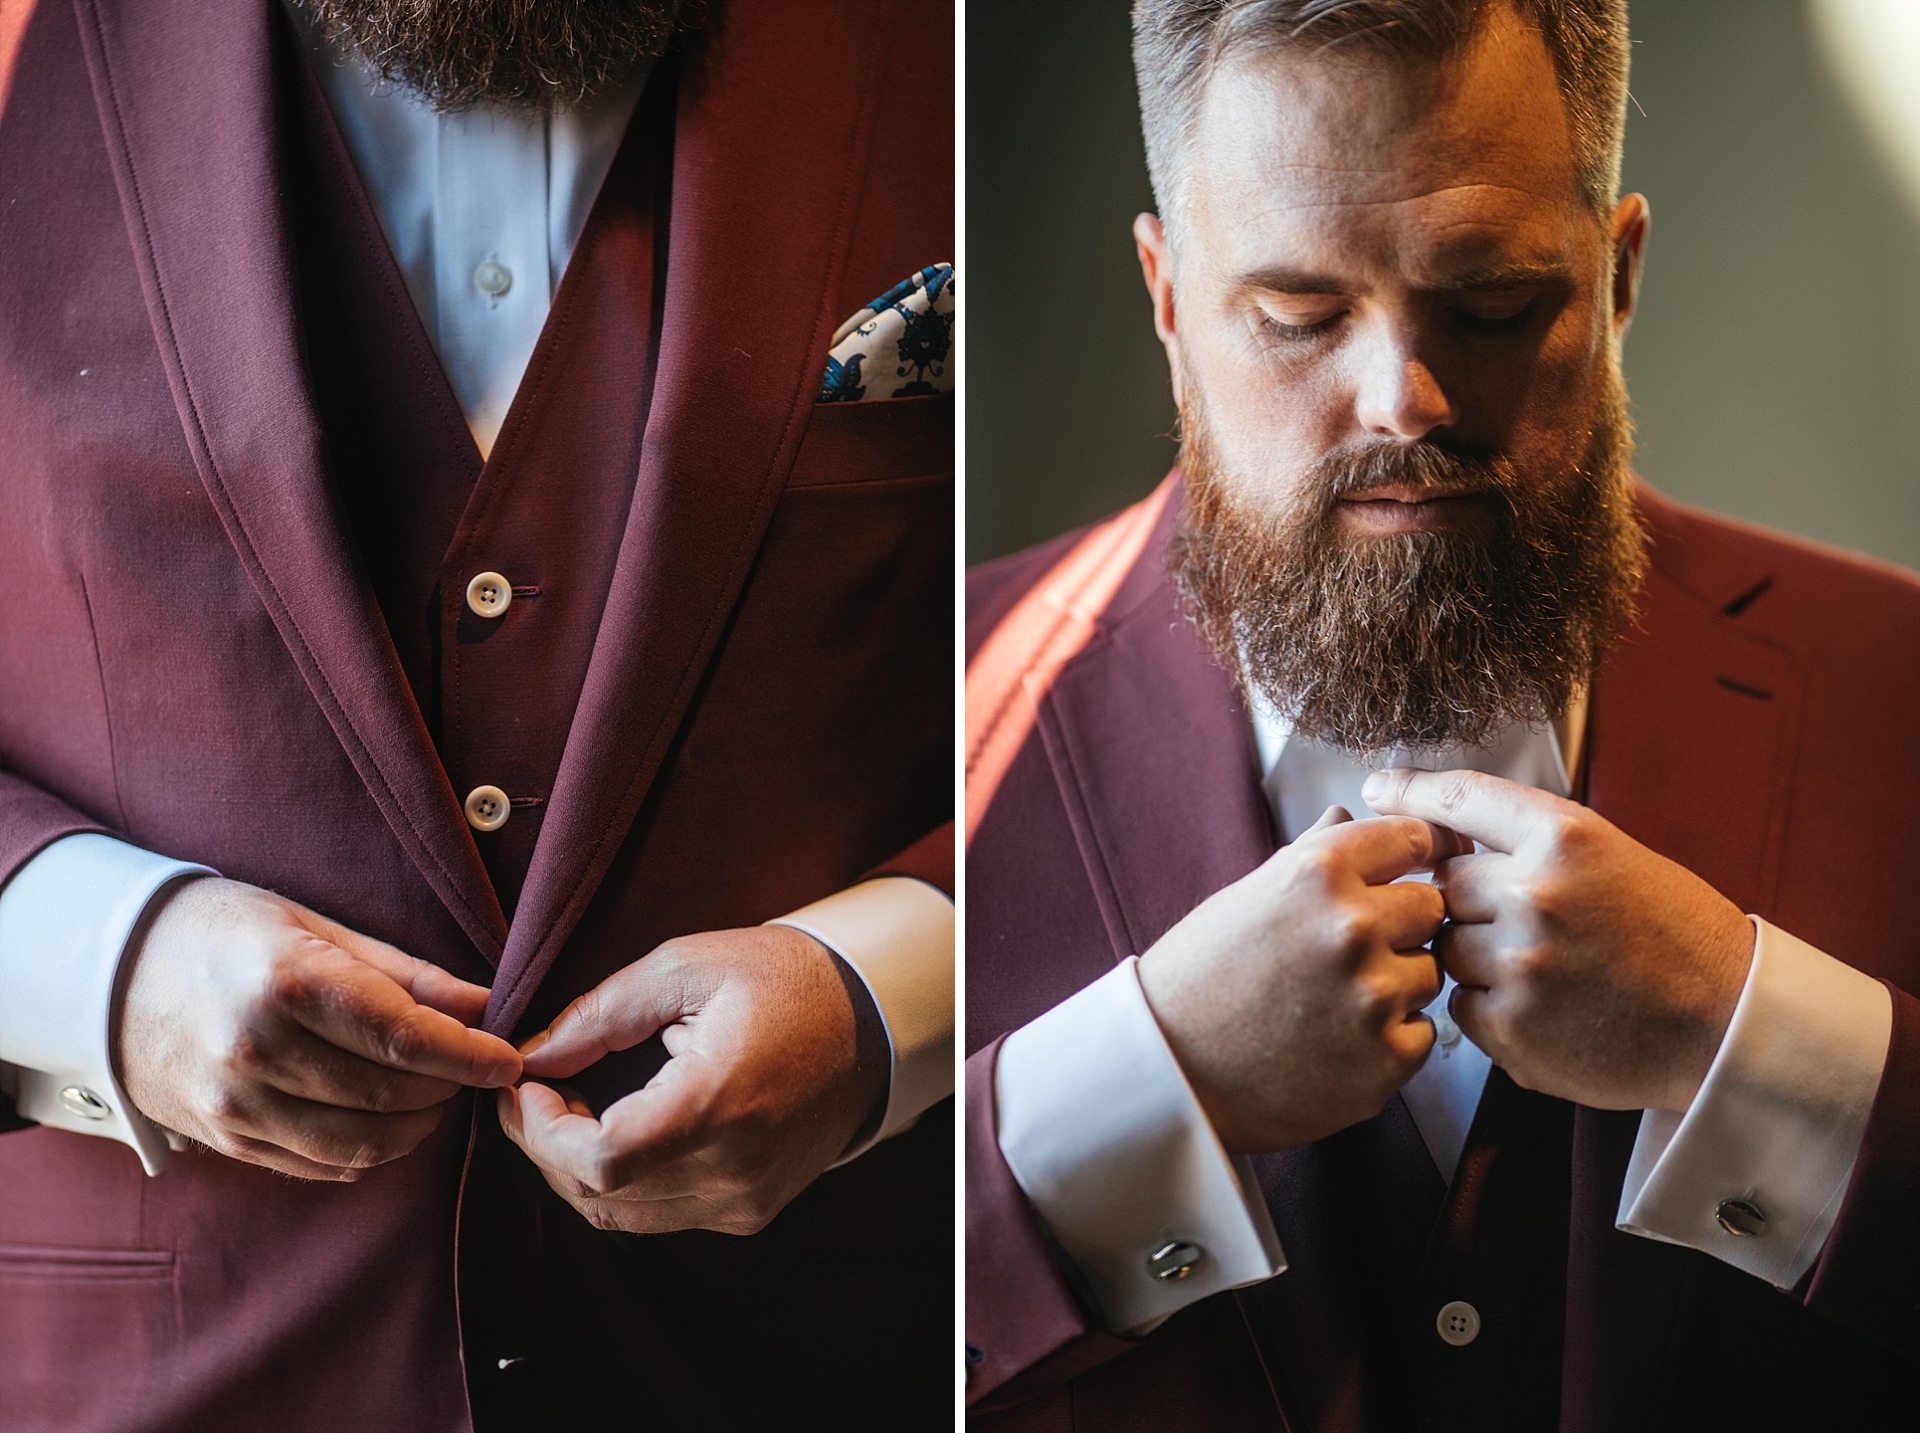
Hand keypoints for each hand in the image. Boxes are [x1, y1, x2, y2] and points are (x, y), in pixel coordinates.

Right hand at [118, 877, 521, 1179]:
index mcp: (288, 985)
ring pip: (360, 1144)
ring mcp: (234, 1105)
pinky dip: (368, 1151)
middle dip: (448, 1089)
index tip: (509, 1059)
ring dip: (415, 1128)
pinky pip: (318, 1165)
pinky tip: (384, 1120)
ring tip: (433, 1096)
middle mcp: (257, 1051)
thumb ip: (407, 975)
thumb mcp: (318, 929)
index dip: (470, 1056)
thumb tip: (487, 1006)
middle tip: (471, 1068)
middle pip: (389, 1096)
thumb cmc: (227, 933)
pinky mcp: (224, 1140)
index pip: (405, 1039)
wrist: (109, 970)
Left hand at [496, 924, 885, 1234]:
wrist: (869, 1021)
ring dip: (578, 1166)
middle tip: (538, 1087)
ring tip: (575, 1104)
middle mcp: (734, 1169)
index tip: (528, 1084)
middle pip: (598, 1195)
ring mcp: (744, 1200)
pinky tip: (621, 1126)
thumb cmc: (779, 981)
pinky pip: (659, 1214)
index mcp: (719, 1103)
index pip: (600, 1161)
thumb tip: (531, 1055)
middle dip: (546, 1145)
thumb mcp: (685, 967)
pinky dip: (622, 1179)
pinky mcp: (749, 1211)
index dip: (543, 1132)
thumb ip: (599, 1014)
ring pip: (621, 1215)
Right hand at [1136, 808, 1464, 1153]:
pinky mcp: (1388, 1058)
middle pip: (1431, 907)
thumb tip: (1348, 816)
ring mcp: (1374, 995)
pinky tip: (1335, 1041)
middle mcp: (1352, 927)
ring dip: (1396, 984)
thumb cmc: (1196, 982)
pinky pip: (1421, 1032)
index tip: (1417, 864)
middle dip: (1401, 925)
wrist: (1169, 1073)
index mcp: (1316, 874)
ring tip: (1332, 1001)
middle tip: (1349, 952)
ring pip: (1429, 972)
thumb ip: (1310, 856)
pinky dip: (1389, 1039)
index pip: (1412, 838)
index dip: (1417, 851)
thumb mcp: (1244, 897)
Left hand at [1362, 768, 1754, 1111]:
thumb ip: (1529, 842)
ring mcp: (1520, 966)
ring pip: (1446, 948)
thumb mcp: (1610, 855)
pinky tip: (1542, 1006)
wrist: (1727, 1025)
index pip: (1461, 798)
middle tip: (1518, 925)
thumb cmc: (1672, 934)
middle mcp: (1535, 895)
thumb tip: (1439, 833)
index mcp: (1565, 838)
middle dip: (1466, 905)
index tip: (1379, 789)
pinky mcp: (1511, 1030)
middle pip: (1444, 887)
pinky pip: (1461, 1006)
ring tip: (1540, 969)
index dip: (1410, 791)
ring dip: (1474, 958)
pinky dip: (1488, 1007)